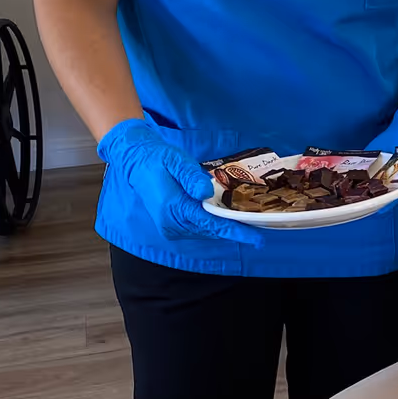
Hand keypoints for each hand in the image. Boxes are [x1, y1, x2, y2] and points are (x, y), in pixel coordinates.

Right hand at [98, 118, 262, 245]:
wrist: (137, 163)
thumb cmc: (159, 159)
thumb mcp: (177, 161)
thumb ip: (191, 176)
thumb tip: (206, 192)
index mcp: (173, 208)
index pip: (210, 223)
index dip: (235, 232)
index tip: (255, 239)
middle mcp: (172, 224)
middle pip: (210, 231)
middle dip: (235, 231)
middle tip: (260, 230)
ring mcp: (171, 228)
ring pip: (205, 232)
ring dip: (224, 229)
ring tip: (247, 225)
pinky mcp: (172, 227)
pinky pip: (198, 230)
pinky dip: (213, 226)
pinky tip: (226, 220)